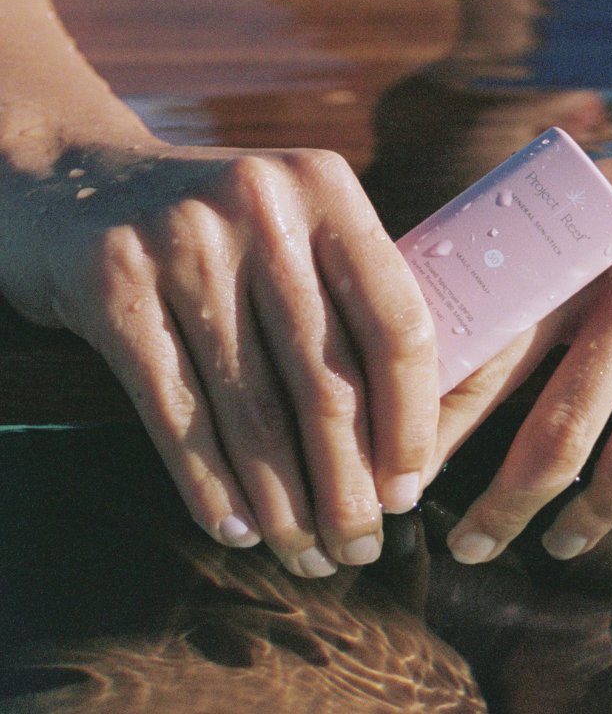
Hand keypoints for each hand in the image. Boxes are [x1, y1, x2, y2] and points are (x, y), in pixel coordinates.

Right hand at [0, 143, 438, 576]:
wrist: (77, 181)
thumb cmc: (213, 224)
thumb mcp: (290, 223)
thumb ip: (347, 295)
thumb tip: (408, 436)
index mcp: (325, 187)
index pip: (396, 322)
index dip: (410, 420)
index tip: (409, 491)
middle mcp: (261, 205)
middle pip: (326, 380)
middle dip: (349, 485)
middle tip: (360, 547)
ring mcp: (183, 242)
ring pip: (253, 411)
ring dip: (285, 504)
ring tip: (305, 554)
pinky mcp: (114, 284)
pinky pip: (177, 414)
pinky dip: (210, 486)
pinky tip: (236, 529)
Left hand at [440, 97, 611, 563]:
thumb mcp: (592, 193)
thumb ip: (529, 249)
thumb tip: (437, 302)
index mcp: (584, 244)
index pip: (500, 347)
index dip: (448, 422)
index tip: (408, 473)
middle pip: (566, 422)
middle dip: (510, 499)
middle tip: (472, 545)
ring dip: (597, 511)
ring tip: (561, 543)